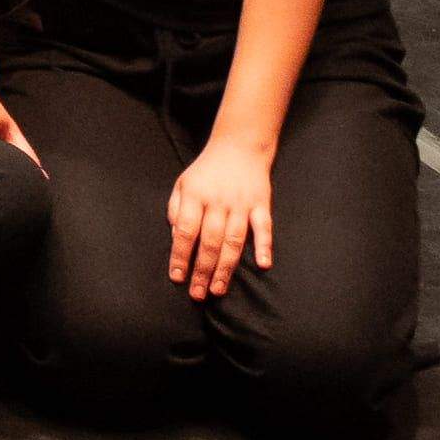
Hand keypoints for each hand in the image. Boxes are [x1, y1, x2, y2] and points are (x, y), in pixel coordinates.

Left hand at [164, 134, 277, 306]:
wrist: (239, 146)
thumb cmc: (206, 171)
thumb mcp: (182, 184)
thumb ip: (176, 210)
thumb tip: (175, 238)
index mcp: (194, 196)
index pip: (184, 230)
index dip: (180, 255)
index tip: (177, 277)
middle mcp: (218, 201)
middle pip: (209, 241)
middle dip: (202, 270)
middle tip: (198, 293)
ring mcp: (241, 204)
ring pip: (234, 240)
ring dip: (226, 267)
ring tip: (218, 289)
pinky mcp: (261, 204)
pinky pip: (264, 227)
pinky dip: (264, 246)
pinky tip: (263, 265)